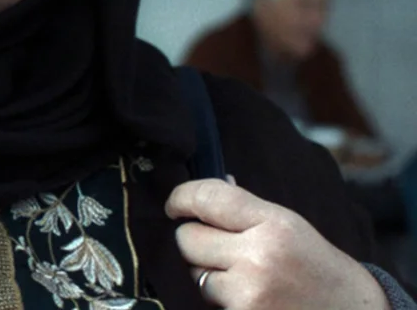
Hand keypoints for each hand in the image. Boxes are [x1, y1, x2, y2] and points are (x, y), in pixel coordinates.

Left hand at [167, 179, 388, 308]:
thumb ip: (245, 210)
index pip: (208, 197)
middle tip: (219, 246)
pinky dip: (222, 299)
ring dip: (209, 274)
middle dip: (195, 240)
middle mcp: (258, 257)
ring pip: (195, 273)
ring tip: (245, 277)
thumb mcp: (291, 227)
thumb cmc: (319, 269)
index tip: (175, 204)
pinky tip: (251, 298)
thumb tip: (200, 194)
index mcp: (274, 224)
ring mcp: (249, 293)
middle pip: (188, 239)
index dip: (182, 197)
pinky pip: (209, 301)